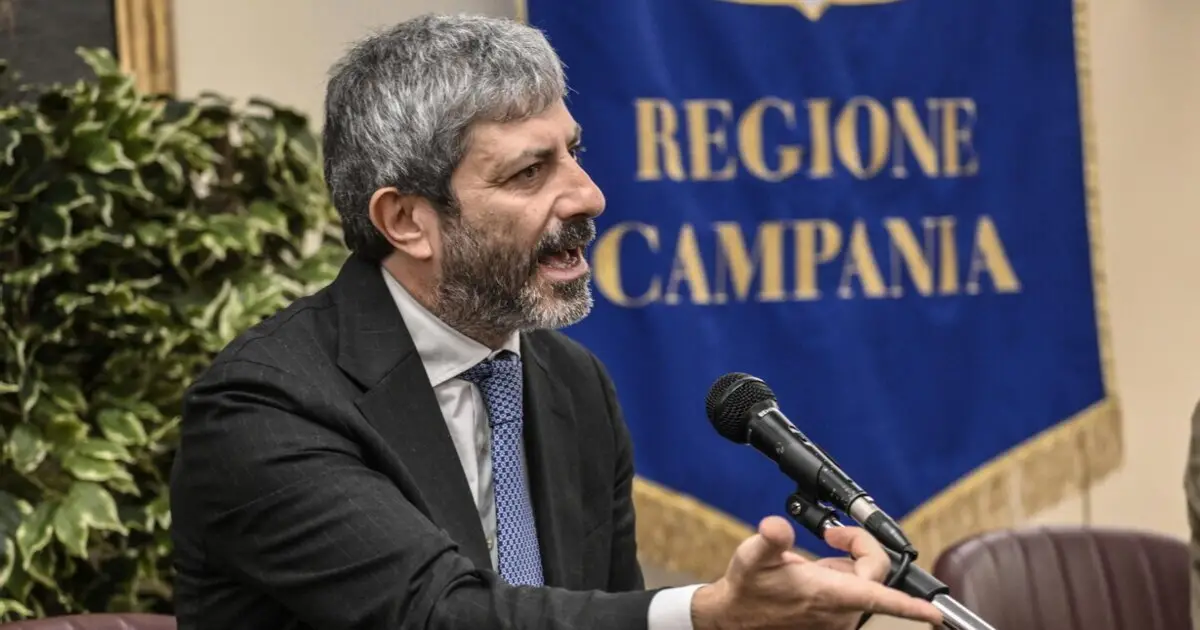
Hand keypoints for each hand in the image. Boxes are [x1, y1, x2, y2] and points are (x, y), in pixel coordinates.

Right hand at [690, 516, 942, 629]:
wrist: (734, 617)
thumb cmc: (746, 588)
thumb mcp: (752, 556)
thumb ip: (769, 539)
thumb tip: (776, 525)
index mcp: (827, 596)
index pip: (879, 598)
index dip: (910, 606)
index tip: (936, 613)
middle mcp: (839, 612)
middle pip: (876, 574)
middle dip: (860, 546)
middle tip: (832, 534)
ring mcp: (839, 618)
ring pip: (867, 582)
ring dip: (851, 561)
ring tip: (821, 553)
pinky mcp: (836, 619)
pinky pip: (857, 591)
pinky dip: (846, 574)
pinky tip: (820, 571)